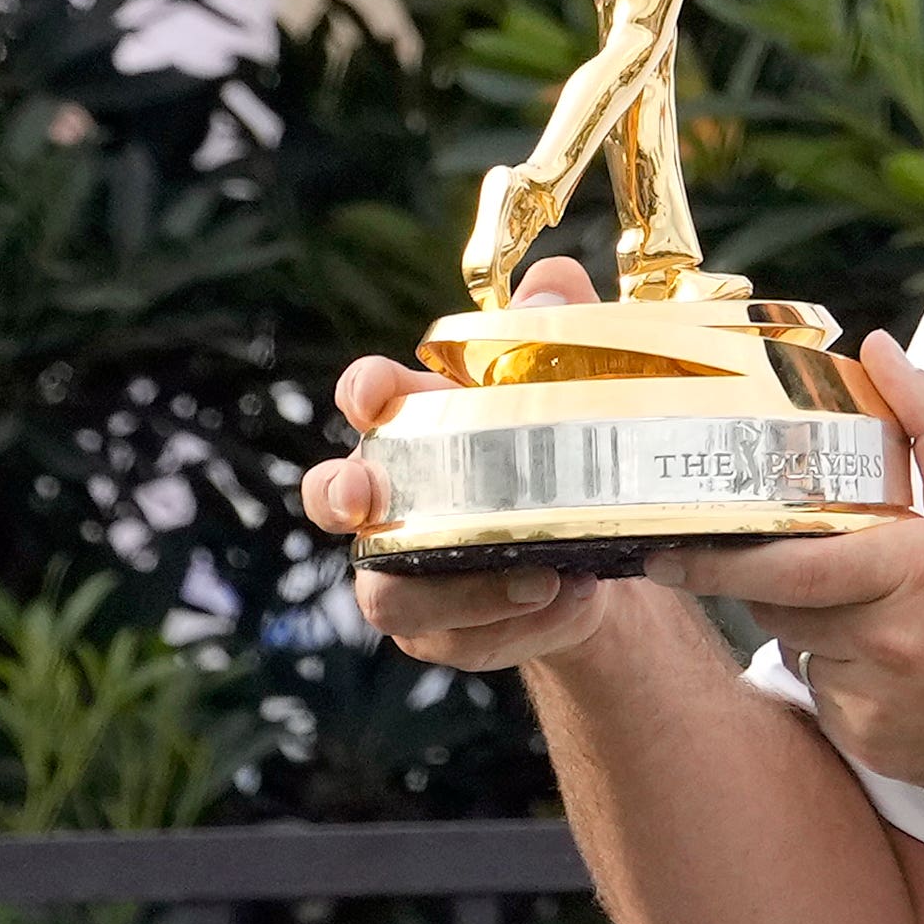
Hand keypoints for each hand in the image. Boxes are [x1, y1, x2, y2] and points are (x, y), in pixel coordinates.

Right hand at [301, 258, 623, 673]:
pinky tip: (570, 597)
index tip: (376, 391)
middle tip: (369, 494)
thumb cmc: (561, 459)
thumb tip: (555, 282)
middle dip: (338, 494)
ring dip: (461, 589)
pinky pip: (460, 641)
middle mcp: (392, 501)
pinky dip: (516, 625)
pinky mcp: (443, 634)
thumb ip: (559, 329)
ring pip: (389, 595)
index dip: (363, 391)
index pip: (367, 398)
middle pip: (330, 498)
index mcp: (415, 426)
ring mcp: (406, 573)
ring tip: (539, 575)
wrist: (593, 558)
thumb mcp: (571, 391)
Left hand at [657, 338, 923, 805]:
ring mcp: (883, 705)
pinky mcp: (882, 752)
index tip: (665, 548)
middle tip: (786, 564)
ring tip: (873, 618)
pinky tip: (896, 670)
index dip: (714, 559)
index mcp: (914, 569)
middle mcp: (891, 642)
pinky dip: (843, 682)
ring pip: (802, 657)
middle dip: (773, 585)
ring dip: (815, 633)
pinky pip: (829, 706)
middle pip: (778, 610)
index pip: (784, 567)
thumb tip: (879, 351)